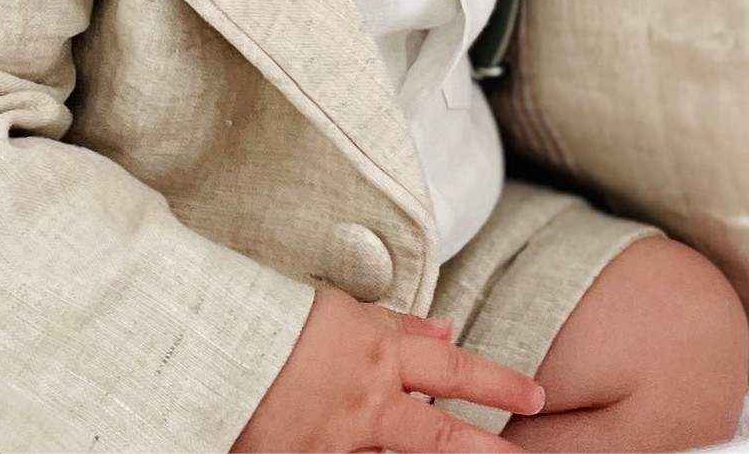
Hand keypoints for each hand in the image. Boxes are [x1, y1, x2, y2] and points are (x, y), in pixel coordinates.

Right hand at [232, 283, 545, 453]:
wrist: (212, 344)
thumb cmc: (272, 317)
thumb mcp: (341, 309)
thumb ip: (396, 325)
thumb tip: (446, 330)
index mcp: (378, 354)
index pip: (453, 368)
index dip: (498, 381)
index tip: (536, 392)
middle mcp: (368, 404)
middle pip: (443, 436)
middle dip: (489, 450)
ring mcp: (340, 443)